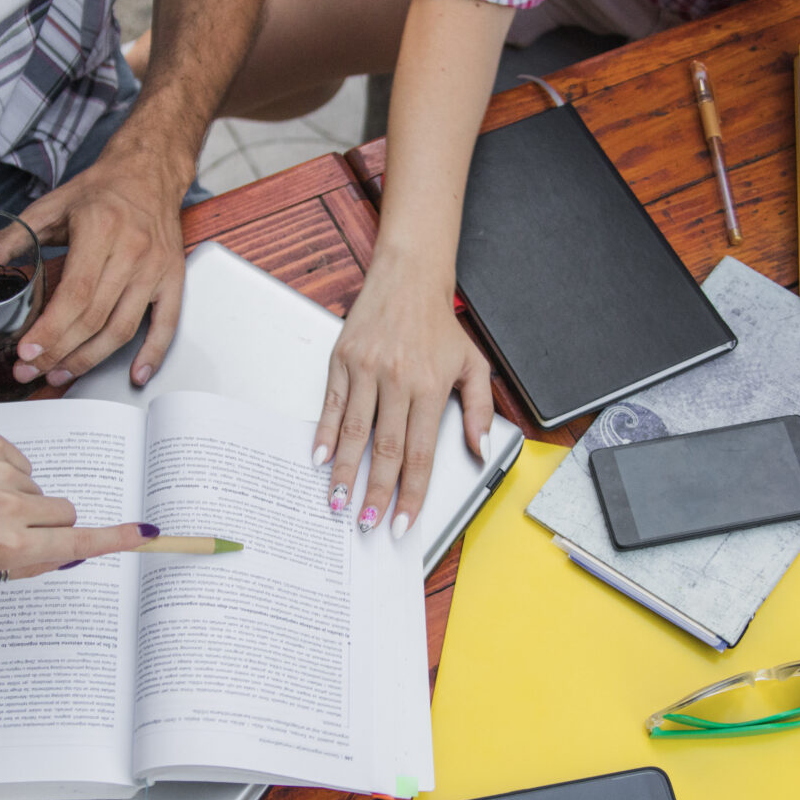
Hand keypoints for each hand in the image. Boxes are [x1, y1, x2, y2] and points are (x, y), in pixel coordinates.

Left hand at [0, 431, 155, 584]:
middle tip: (12, 525)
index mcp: (7, 547)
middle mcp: (10, 508)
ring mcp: (0, 471)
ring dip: (16, 495)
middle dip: (50, 520)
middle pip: (66, 511)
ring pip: (39, 486)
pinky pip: (18, 460)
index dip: (115, 539)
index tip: (145, 534)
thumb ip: (23, 564)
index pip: (78, 543)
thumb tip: (66, 551)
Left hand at [9, 143, 190, 388]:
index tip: (27, 353)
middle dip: (60, 351)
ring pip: (123, 328)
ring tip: (63, 374)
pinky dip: (152, 354)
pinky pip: (166, 325)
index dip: (51, 330)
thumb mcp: (49, 206)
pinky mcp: (173, 281)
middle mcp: (132, 252)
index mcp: (100, 230)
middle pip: (95, 317)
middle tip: (34, 371)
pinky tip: (134, 376)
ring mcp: (156, 270)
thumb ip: (9, 239)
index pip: (75, 294)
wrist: (149, 174)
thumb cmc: (101, 192)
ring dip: (91, 359)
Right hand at [313, 262, 492, 536]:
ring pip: (354, 431)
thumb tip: (480, 450)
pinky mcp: (343, 359)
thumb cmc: (439, 324)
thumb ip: (480, 411)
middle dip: (376, 492)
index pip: (420, 454)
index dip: (411, 494)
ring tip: (338, 502)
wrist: (409, 276)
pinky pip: (331, 403)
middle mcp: (398, 381)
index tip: (403, 523)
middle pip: (386, 450)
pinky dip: (323, 432)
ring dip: (344, 471)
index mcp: (431, 388)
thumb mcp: (473, 365)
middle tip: (367, 523)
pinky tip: (318, 458)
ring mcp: (367, 370)